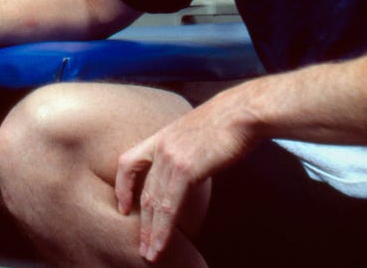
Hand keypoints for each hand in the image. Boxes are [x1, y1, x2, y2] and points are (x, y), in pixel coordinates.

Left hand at [114, 93, 252, 261]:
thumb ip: (187, 150)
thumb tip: (192, 167)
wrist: (244, 111)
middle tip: (141, 246)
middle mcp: (160, 147)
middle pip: (144, 191)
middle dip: (141, 222)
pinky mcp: (186, 169)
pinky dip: (164, 229)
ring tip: (150, 253)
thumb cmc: (229, 120)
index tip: (123, 207)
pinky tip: (162, 243)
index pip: (128, 162)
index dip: (122, 187)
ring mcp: (171, 158)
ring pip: (154, 203)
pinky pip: (169, 206)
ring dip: (151, 232)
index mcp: (161, 137)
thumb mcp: (197, 131)